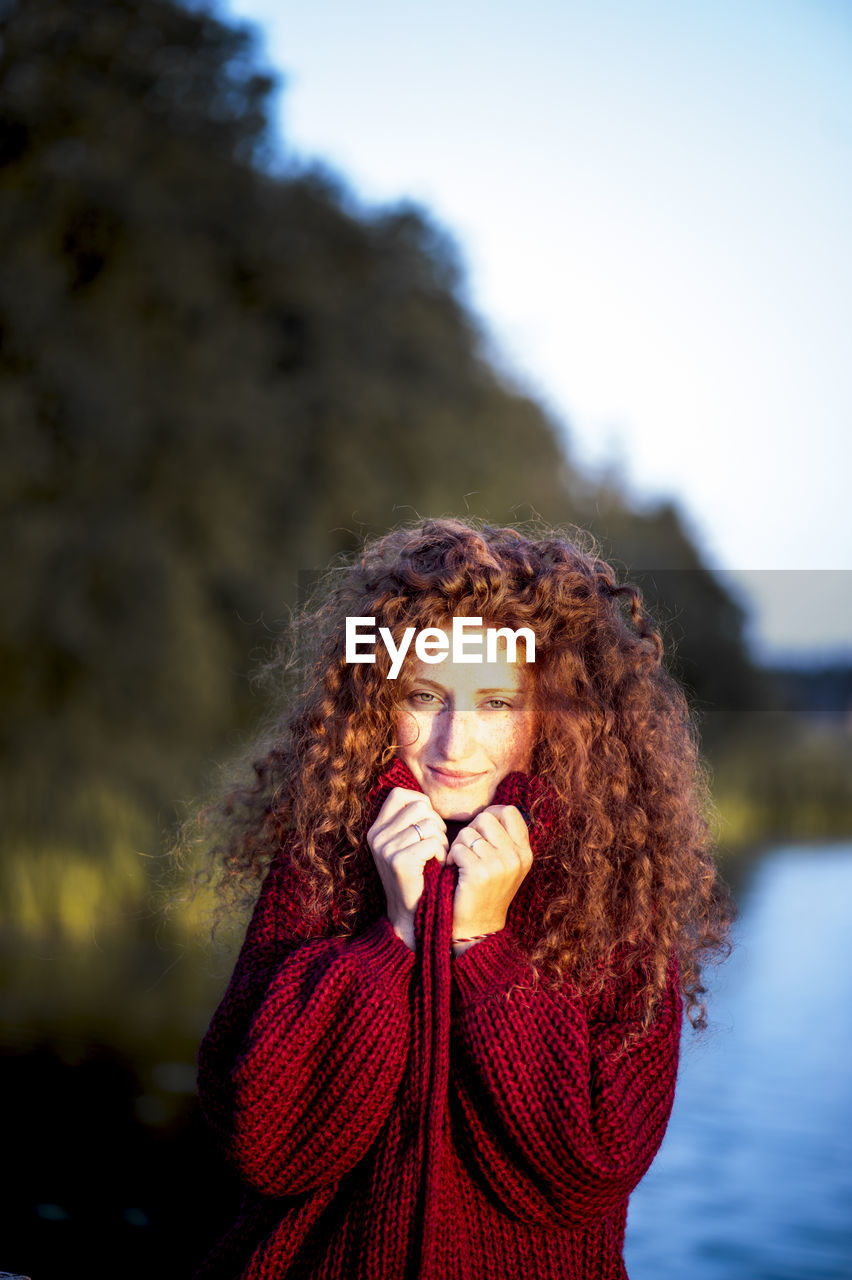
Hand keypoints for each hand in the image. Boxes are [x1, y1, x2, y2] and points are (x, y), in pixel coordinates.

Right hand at [367, 788, 447, 950]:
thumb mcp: (406, 844)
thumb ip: (410, 820)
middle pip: (419, 806)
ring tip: (436, 856)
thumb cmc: (417, 876)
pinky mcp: (399, 861)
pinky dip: (442, 853)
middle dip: (436, 823)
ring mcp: (386, 848)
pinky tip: (437, 865)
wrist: (410, 914)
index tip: (427, 824)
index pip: (399, 794)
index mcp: (376, 829)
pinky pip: (432, 842)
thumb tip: (426, 800)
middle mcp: (377, 836)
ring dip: (441, 840)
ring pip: (429, 824)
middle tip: (436, 845)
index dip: (420, 803)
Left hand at [447, 805, 531, 952]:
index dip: (491, 814)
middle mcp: (516, 857)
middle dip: (470, 831)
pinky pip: (458, 848)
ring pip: (468, 832)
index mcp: (525, 852)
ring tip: (461, 864)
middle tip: (467, 851)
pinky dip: (450, 858)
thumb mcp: (505, 865)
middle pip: (485, 818)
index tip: (480, 831)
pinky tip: (455, 872)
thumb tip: (488, 812)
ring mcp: (499, 864)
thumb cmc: (485, 892)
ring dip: (458, 846)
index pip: (510, 811)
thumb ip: (502, 840)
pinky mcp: (480, 873)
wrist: (478, 929)